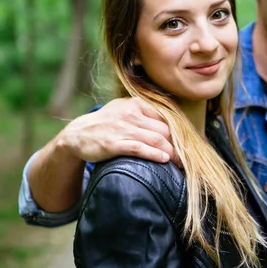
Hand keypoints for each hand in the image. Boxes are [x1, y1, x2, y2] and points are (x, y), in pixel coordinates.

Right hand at [55, 97, 177, 165]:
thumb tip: (171, 124)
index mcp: (136, 104)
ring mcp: (122, 128)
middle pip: (164, 130)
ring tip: (181, 163)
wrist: (78, 134)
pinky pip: (139, 148)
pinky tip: (164, 159)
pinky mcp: (113, 144)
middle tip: (189, 158)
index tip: (189, 145)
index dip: (180, 133)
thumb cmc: (106, 123)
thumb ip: (145, 114)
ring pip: (155, 139)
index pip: (165, 118)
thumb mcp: (124, 110)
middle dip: (179, 145)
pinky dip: (154, 153)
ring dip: (172, 152)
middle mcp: (131, 114)